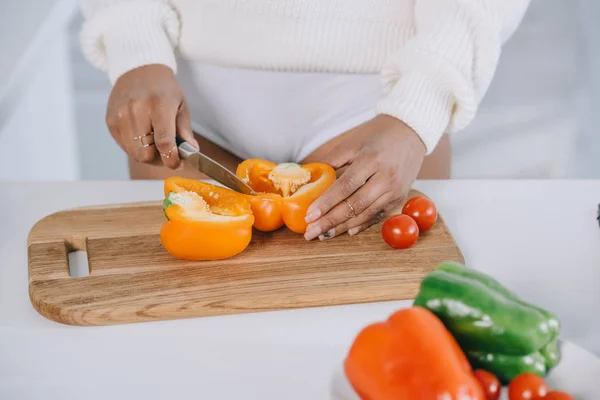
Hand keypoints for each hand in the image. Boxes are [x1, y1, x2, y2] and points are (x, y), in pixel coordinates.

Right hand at [105, 64, 198, 168]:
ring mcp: (120, 115)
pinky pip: (124, 146)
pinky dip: (135, 147)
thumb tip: (192, 153)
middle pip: (145, 154)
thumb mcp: (180, 106)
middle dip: (158, 159)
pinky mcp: (110, 120)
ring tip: (155, 144)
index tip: (177, 163)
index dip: (171, 159)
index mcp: (158, 105)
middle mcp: (136, 110)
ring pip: (134, 153)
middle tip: (166, 153)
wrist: (139, 68)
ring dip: (146, 155)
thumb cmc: (164, 88)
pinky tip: (143, 135)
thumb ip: (185, 131)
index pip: (164, 142)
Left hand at [304, 115, 425, 240]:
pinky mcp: (399, 198)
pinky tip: (347, 231)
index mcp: (371, 160)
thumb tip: (310, 178)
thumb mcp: (354, 143)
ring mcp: (395, 190)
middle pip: (355, 204)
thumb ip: (333, 161)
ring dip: (343, 226)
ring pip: (366, 213)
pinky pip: (378, 215)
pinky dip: (362, 225)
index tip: (310, 215)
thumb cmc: (378, 137)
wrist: (411, 134)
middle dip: (330, 220)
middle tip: (311, 232)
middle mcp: (385, 177)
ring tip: (324, 235)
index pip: (345, 186)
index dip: (326, 202)